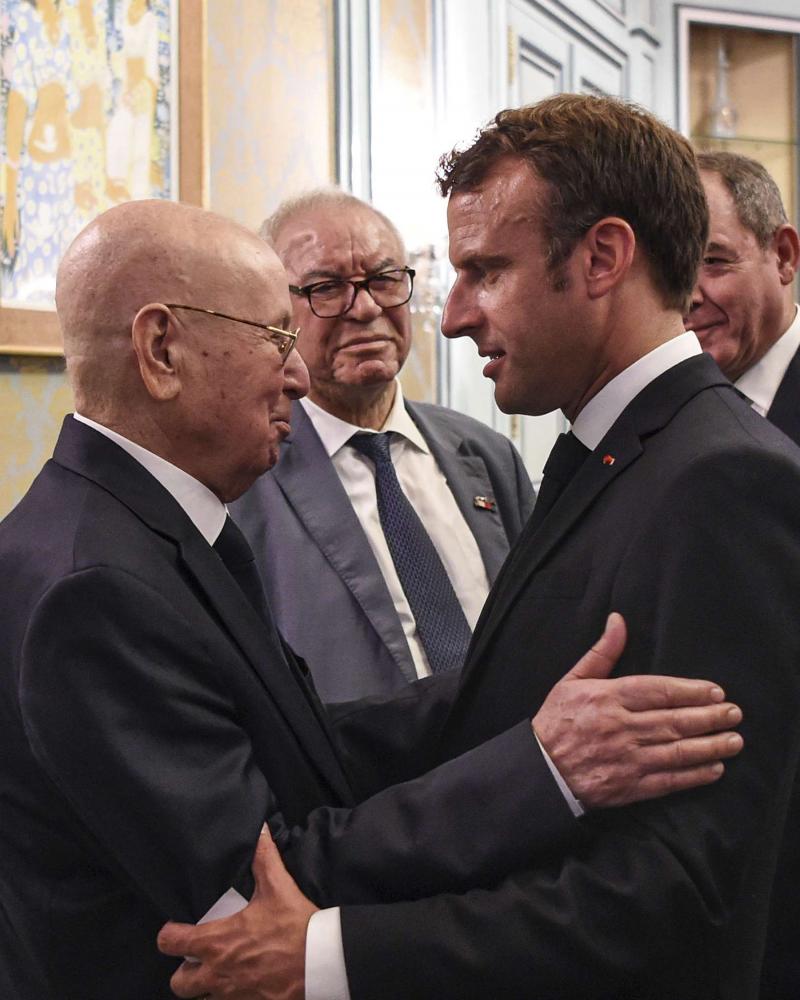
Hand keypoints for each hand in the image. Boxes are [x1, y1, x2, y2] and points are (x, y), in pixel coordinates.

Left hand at [157, 829, 317, 999]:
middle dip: (184, 971)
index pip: (171, 943)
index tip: (177, 928)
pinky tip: (242, 985)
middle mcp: (217, 973)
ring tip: (219, 973)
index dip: (169, 934)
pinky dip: (229, 998)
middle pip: (179, 984)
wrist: (322, 962)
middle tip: (198, 957)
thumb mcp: (278, 887)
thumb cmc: (296, 926)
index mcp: (217, 942)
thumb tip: (260, 831)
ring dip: (205, 988)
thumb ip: (263, 858)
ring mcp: (232, 995)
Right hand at [532, 612, 742, 808]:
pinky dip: (693, 775)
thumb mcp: (572, 680)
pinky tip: (714, 768)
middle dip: (709, 717)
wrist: (539, 771)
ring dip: (710, 746)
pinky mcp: (628, 787)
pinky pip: (668, 780)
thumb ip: (602, 652)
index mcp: (607, 697)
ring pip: (677, 751)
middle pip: (674, 721)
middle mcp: (620, 727)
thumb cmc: (556, 721)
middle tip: (735, 713)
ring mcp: (626, 759)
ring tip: (734, 740)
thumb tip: (618, 620)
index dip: (690, 690)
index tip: (715, 691)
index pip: (658, 691)